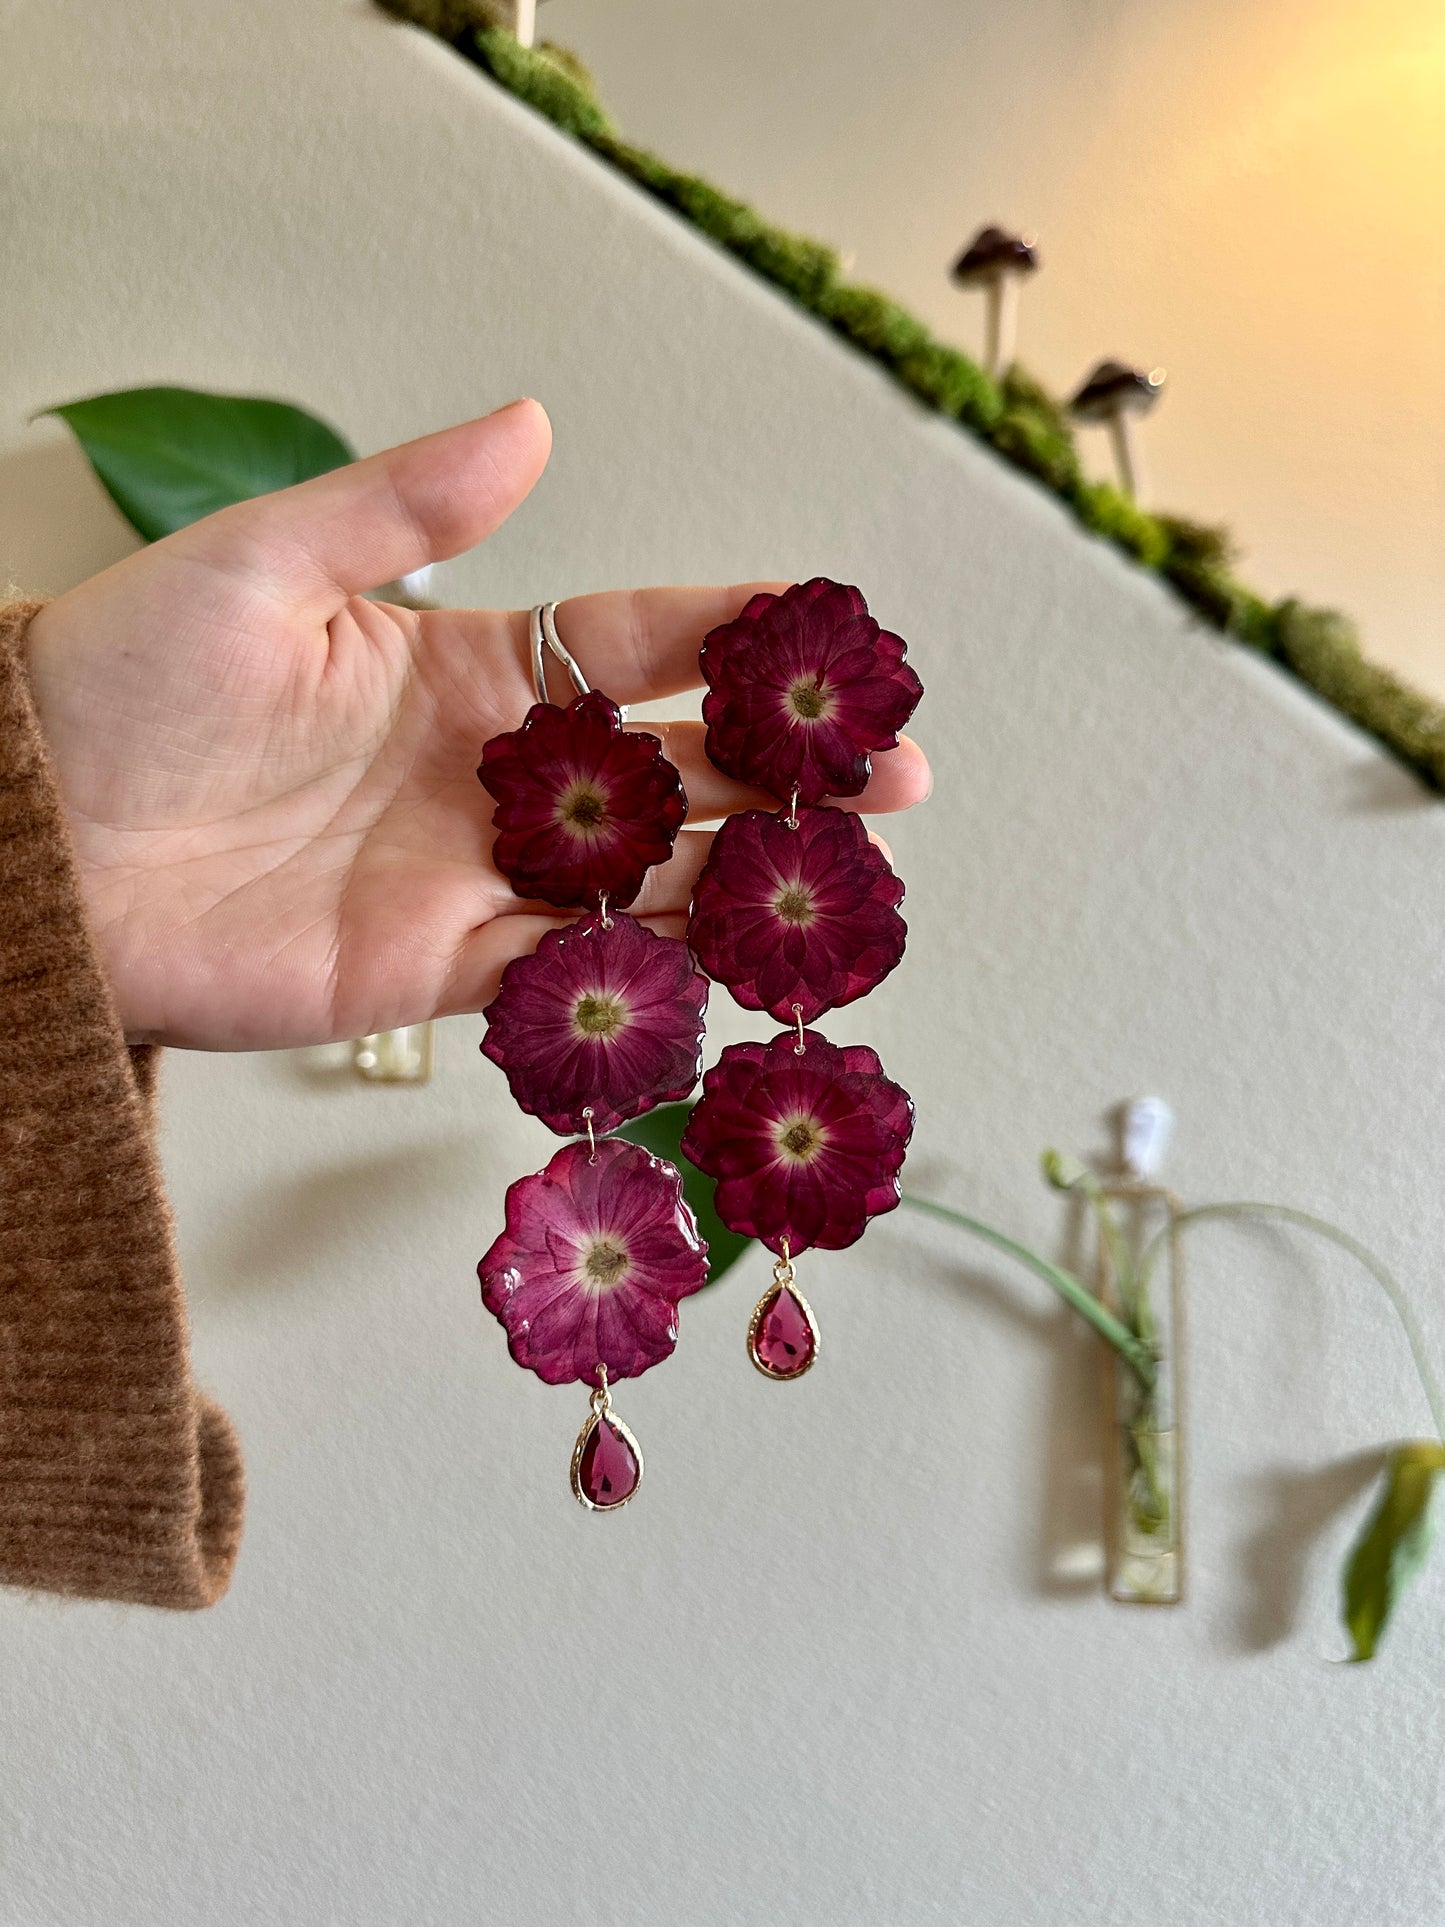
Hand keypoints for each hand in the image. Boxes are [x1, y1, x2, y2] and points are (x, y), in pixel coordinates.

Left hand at [24, 401, 930, 1048]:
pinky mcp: (438, 970)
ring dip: (750, 876)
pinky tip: (736, 957)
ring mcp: (473, 877)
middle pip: (672, 770)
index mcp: (459, 664)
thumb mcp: (264, 564)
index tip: (821, 620)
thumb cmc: (122, 683)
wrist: (34, 845)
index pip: (627, 640)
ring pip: (645, 880)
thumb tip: (533, 423)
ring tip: (855, 872)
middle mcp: (490, 775)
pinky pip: (570, 968)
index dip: (725, 630)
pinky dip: (651, 965)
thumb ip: (401, 505)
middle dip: (789, 770)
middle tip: (896, 771)